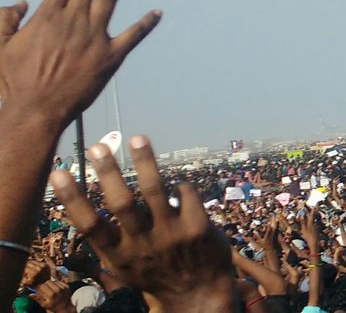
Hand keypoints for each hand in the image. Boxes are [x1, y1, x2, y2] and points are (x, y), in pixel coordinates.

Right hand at [0, 0, 159, 121]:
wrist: (37, 107)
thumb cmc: (15, 80)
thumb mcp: (0, 46)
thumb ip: (6, 20)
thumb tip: (20, 2)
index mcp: (48, 15)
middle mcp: (73, 20)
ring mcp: (93, 37)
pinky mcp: (110, 56)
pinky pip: (133, 36)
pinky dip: (147, 23)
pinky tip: (158, 12)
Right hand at [32, 280, 74, 312]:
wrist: (65, 307)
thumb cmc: (54, 306)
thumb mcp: (44, 304)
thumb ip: (37, 299)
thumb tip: (31, 294)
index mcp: (51, 294)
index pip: (43, 285)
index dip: (41, 287)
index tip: (42, 290)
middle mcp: (58, 290)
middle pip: (48, 282)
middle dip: (46, 285)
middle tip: (46, 289)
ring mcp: (63, 288)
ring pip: (54, 281)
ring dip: (51, 284)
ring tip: (51, 289)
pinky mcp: (67, 287)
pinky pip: (60, 282)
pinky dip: (57, 284)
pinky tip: (56, 288)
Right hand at [50, 137, 234, 310]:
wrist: (199, 294)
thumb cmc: (154, 271)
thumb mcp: (123, 263)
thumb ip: (107, 237)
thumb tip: (83, 202)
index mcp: (119, 252)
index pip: (89, 224)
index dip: (73, 199)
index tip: (58, 173)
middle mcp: (143, 243)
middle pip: (121, 203)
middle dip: (108, 173)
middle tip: (97, 146)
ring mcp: (172, 235)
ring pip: (155, 191)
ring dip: (145, 162)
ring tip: (137, 138)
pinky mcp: (198, 228)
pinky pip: (185, 193)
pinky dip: (180, 185)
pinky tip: (177, 186)